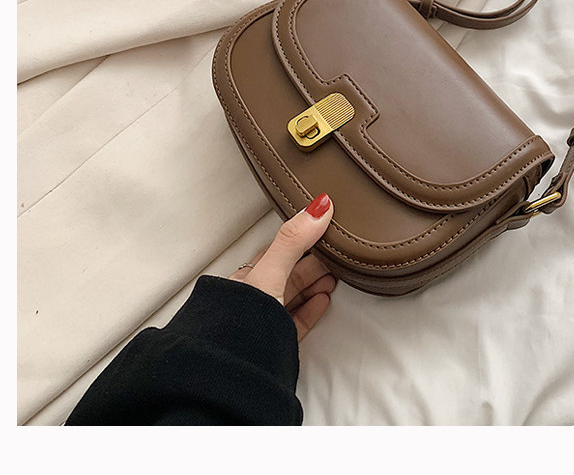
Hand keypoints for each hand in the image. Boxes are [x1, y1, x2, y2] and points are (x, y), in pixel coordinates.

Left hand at [228, 193, 335, 340]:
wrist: (233, 371)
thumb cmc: (242, 319)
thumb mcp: (270, 272)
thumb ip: (293, 240)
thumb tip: (319, 206)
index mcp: (245, 278)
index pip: (277, 251)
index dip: (302, 240)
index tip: (325, 230)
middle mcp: (252, 299)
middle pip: (288, 275)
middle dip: (313, 263)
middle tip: (336, 254)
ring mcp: (263, 322)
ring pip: (294, 296)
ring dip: (315, 284)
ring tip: (334, 276)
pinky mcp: (275, 344)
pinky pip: (297, 321)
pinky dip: (312, 309)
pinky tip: (323, 301)